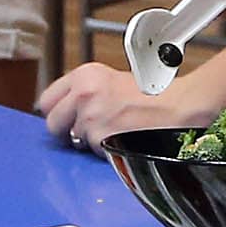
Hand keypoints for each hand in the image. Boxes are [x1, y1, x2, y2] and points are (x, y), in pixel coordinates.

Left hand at [35, 62, 181, 149]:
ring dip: (89, 140)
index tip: (62, 118)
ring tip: (114, 130)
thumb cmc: (153, 93)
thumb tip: (66, 110)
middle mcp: (83, 93)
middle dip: (65, 130)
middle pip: (52, 123)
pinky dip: (105, 150)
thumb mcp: (112, 80)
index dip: (55, 112)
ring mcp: (91, 117)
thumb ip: (85, 92)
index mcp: (85, 75)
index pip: (46, 100)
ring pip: (74, 140)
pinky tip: (121, 138)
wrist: (179, 105)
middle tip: (84, 130)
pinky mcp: (101, 138)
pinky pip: (93, 151)